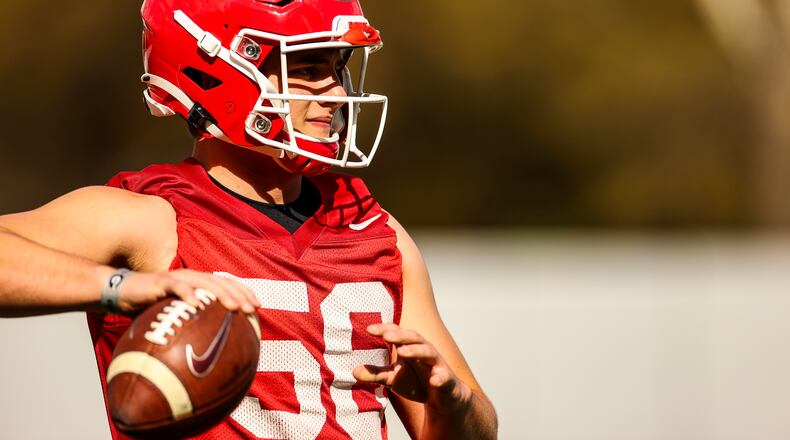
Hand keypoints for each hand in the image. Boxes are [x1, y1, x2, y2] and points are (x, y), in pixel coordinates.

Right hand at [111, 269, 259, 313]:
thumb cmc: (149, 308)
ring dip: (222, 294)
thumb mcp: (172, 317)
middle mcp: (191, 277)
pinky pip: (177, 287)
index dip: (244, 292)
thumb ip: (188, 326)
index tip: (259, 306)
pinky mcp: (161, 281)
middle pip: (221, 282)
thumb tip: (206, 352)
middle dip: (239, 295)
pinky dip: (187, 294)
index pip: (226, 284)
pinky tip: (197, 304)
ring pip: (205, 282)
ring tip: (234, 307)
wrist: (121, 293)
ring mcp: (177, 278)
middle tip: (252, 310)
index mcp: (197, 283)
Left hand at [353, 323, 472, 413]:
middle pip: (413, 337)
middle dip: (400, 335)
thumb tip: (353, 371)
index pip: (396, 333)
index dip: (384, 329)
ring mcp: (437, 364)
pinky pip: (444, 376)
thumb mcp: (393, 378)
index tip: (368, 329)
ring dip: (416, 351)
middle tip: (386, 336)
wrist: (442, 399)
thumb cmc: (416, 382)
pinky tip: (434, 380)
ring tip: (402, 352)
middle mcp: (424, 351)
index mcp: (409, 347)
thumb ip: (375, 373)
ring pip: (429, 352)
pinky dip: (440, 377)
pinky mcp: (447, 379)